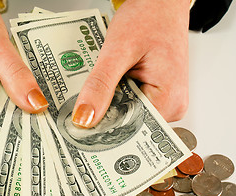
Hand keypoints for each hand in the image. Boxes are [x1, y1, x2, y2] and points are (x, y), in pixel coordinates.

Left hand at [72, 0, 189, 127]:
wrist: (160, 1)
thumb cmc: (151, 16)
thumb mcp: (119, 50)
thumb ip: (101, 85)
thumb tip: (85, 117)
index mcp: (169, 100)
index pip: (130, 130)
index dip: (101, 130)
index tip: (77, 130)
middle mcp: (168, 104)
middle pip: (126, 123)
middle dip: (101, 116)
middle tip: (78, 110)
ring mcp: (159, 99)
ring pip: (123, 112)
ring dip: (105, 104)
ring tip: (92, 92)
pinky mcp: (150, 92)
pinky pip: (126, 101)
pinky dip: (111, 95)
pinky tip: (102, 86)